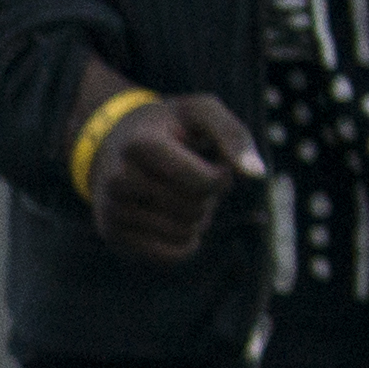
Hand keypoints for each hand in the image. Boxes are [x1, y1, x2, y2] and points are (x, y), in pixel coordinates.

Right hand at [79, 82, 258, 264]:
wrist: (111, 143)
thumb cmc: (168, 128)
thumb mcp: (201, 112)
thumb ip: (234, 135)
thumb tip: (257, 173)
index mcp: (140, 145)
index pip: (205, 183)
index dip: (222, 175)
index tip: (212, 160)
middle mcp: (118, 179)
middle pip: (195, 208)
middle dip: (207, 196)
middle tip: (192, 177)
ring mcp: (111, 209)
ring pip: (185, 234)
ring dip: (197, 217)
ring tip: (180, 194)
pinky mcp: (111, 234)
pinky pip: (171, 255)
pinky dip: (185, 239)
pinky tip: (174, 217)